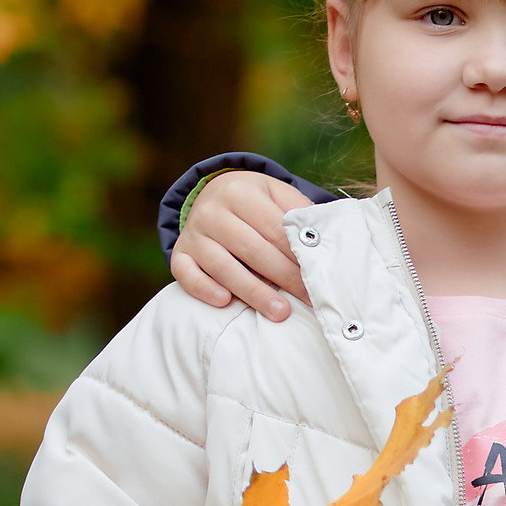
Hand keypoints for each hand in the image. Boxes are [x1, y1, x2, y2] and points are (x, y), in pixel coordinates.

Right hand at [172, 174, 310, 318]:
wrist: (213, 194)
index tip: (320, 278)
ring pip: (223, 267)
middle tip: (308, 299)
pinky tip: (225, 302)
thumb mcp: (277, 195)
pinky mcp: (181, 253)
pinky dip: (204, 289)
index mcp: (240, 192)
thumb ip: (299, 212)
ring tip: (280, 312)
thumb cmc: (256, 202)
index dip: (298, 257)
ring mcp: (194, 233)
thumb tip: (323, 239)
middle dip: (284, 278)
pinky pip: (187, 275)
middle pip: (253, 251)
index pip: (275, 230)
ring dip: (254, 292)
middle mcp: (212, 211)